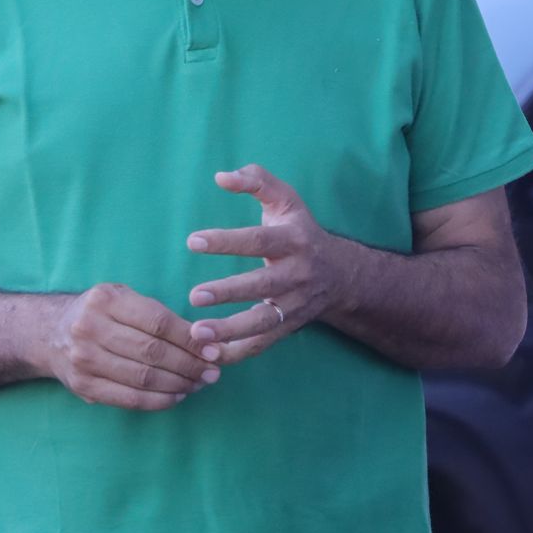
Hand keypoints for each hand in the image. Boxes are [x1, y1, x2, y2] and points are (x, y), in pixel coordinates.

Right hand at [43, 283, 219, 410]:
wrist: (49, 334)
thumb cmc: (99, 313)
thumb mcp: (121, 298)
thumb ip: (155, 314)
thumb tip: (202, 339)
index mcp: (106, 300)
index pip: (158, 322)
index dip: (189, 339)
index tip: (213, 349)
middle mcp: (91, 328)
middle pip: (153, 352)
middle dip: (189, 365)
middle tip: (213, 371)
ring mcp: (84, 359)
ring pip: (143, 378)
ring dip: (179, 384)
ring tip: (199, 384)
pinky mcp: (83, 387)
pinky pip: (129, 399)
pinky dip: (159, 401)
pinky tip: (177, 396)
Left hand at [185, 164, 346, 364]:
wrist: (340, 275)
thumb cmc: (300, 230)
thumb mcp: (286, 199)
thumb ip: (256, 181)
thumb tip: (221, 177)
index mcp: (295, 240)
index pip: (258, 241)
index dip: (226, 241)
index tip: (193, 241)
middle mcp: (298, 274)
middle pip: (262, 285)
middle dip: (229, 292)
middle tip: (194, 295)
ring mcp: (295, 305)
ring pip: (264, 323)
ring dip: (230, 330)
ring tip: (197, 333)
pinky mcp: (288, 327)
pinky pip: (263, 344)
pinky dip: (237, 352)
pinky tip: (208, 355)